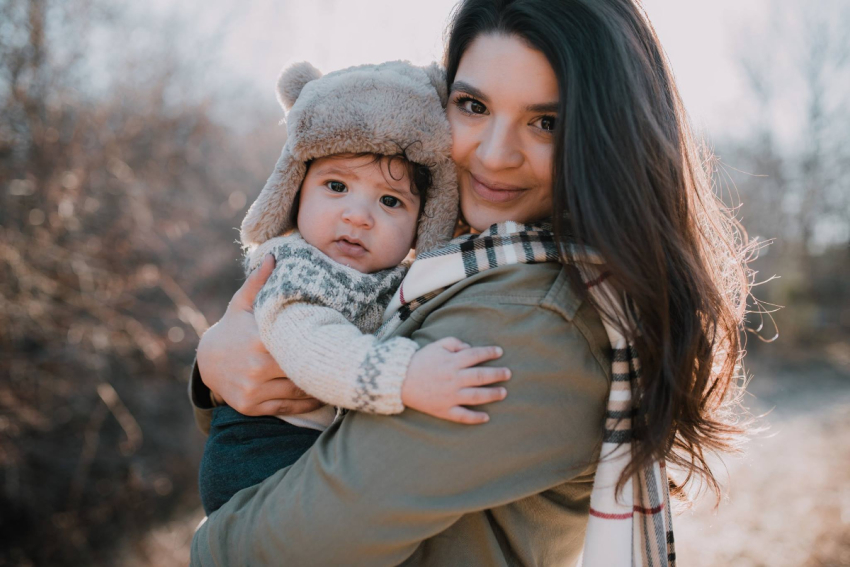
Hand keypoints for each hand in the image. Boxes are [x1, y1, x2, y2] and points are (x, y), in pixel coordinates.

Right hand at [197, 254, 324, 416]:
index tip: (338, 338)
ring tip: (337, 375)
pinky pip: (289, 408)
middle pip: (301, 369)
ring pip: (298, 390)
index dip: (318, 342)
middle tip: (345, 359)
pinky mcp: (252, 407)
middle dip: (321, 365)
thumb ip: (259, 282)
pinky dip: (308, 402)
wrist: (207, 363)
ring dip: (318, 384)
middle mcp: (256, 368)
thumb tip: (275, 256)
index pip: (297, 344)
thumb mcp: (242, 304)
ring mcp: (253, 390)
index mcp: (258, 340)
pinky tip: (322, 394)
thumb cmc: (232, 328)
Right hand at [401, 337, 510, 423]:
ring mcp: (450, 396)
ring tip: (503, 393)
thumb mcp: (436, 345)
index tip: (499, 352)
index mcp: (452, 362)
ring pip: (477, 396)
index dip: (490, 352)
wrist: (399, 380)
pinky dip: (475, 418)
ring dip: (492, 395)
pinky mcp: (444, 409)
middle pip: (481, 376)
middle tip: (508, 374)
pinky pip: (463, 416)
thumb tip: (470, 348)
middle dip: (497, 374)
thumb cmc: (419, 361)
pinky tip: (486, 417)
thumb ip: (455, 343)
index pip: (476, 355)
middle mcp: (454, 379)